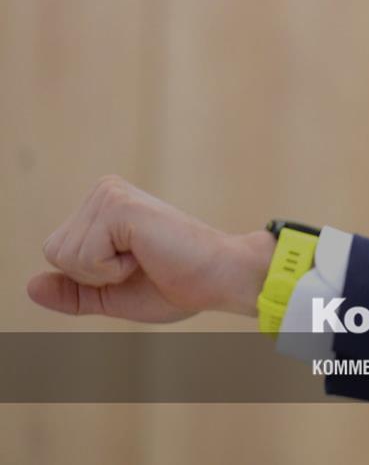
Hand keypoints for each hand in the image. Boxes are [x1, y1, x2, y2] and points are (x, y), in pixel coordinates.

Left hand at [26, 175, 273, 321]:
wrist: (219, 278)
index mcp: (102, 206)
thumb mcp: (113, 294)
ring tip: (146, 257)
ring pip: (65, 256)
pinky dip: (113, 270)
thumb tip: (30, 286)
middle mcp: (104, 191)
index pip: (57, 252)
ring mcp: (110, 195)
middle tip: (142, 264)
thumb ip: (74, 292)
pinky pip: (84, 258)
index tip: (136, 266)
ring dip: (105, 273)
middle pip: (55, 252)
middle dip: (94, 275)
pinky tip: (146, 254)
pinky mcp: (118, 206)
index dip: (91, 277)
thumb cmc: (178, 284)